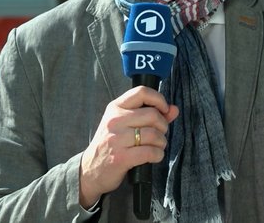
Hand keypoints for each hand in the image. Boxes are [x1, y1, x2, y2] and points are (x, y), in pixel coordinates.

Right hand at [79, 86, 178, 208]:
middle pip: (153, 115)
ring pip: (153, 134)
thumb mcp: (124, 125)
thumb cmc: (111, 145)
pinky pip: (150, 152)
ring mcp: (117, 139)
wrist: (89, 170)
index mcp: (115, 108)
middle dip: (163, 126)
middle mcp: (115, 120)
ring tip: (157, 146)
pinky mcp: (121, 158)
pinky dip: (158, 155)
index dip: (159, 99)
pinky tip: (154, 156)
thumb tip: (174, 109)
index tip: (164, 110)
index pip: (142, 92)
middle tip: (159, 134)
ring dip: (161, 142)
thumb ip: (150, 115)